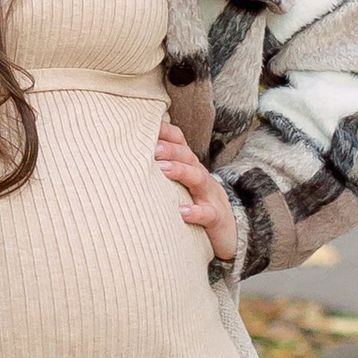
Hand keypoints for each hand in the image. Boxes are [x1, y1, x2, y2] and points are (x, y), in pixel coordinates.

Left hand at [155, 120, 239, 265]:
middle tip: (151, 148)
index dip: (165, 132)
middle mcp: (200, 176)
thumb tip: (127, 159)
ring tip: (162, 169)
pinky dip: (196, 212)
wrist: (230, 232)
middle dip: (169, 149)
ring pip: (198, 178)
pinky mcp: (216, 218)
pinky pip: (208, 213)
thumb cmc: (196, 205)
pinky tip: (183, 212)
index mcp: (190, 166)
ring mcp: (210, 196)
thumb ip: (161, 171)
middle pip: (187, 156)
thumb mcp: (181, 186)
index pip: (179, 142)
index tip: (145, 126)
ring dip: (181, 171)